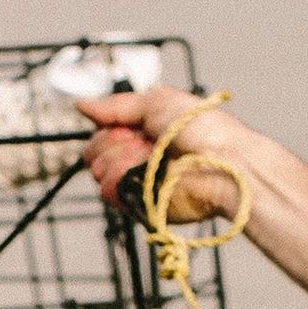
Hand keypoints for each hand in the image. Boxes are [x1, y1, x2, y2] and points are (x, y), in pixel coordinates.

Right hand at [77, 87, 251, 220]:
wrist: (224, 162)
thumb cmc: (203, 129)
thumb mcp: (158, 102)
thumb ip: (118, 106)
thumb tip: (83, 106)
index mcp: (146, 134)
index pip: (105, 134)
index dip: (107, 130)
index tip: (127, 128)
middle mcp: (143, 159)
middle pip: (98, 153)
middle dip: (110, 144)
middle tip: (141, 142)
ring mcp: (143, 184)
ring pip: (101, 173)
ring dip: (116, 160)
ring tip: (146, 156)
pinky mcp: (146, 206)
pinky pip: (112, 195)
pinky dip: (116, 181)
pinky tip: (135, 173)